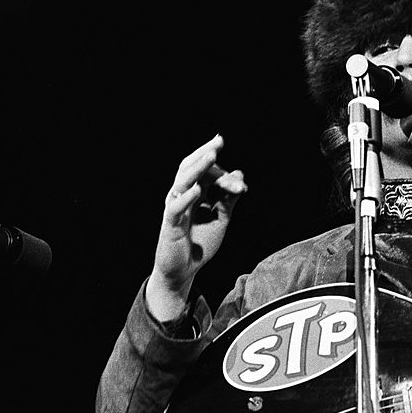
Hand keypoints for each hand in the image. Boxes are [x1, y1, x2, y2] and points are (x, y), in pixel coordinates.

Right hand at [147, 134, 246, 320]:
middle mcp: (182, 197)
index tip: (242, 182)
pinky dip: (186, 198)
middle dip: (204, 154)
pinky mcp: (170, 225)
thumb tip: (240, 174)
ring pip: (182, 182)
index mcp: (195, 194)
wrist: (185, 271)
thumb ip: (229, 198)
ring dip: (198, 168)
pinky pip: (175, 208)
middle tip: (219, 141)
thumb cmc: (200, 242)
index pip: (207, 174)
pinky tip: (198, 190)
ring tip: (211, 156)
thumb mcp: (221, 218)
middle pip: (190, 168)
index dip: (223, 173)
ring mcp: (175, 209)